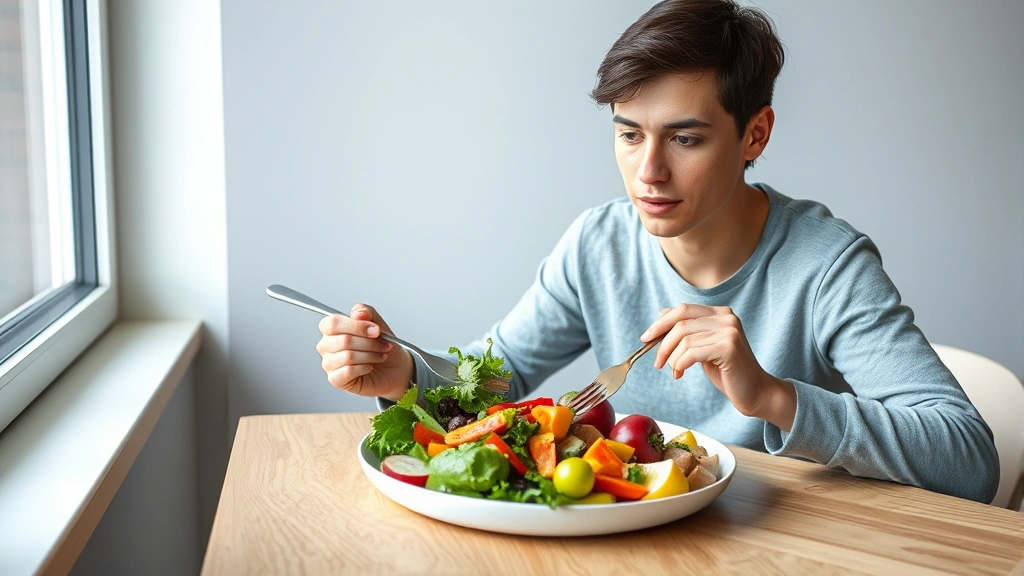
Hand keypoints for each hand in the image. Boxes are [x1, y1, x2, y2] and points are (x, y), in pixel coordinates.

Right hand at [316, 304, 413, 400]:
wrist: (393, 369)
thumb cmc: (382, 347)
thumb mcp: (379, 325)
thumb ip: (367, 313)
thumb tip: (358, 313)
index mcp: (332, 328)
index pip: (333, 323)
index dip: (356, 326)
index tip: (376, 330)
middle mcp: (326, 345)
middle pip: (344, 340)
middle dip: (370, 343)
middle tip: (384, 345)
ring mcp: (329, 363)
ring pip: (348, 356)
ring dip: (370, 355)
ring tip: (380, 356)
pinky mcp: (335, 379)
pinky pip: (348, 371)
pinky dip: (364, 368)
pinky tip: (370, 367)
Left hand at [642, 304, 795, 428]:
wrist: (754, 392)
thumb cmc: (726, 371)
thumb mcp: (703, 347)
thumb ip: (688, 333)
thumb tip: (658, 323)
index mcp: (719, 313)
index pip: (682, 309)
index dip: (660, 323)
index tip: (646, 338)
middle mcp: (726, 317)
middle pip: (680, 322)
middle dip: (662, 342)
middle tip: (657, 361)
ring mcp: (729, 331)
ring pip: (684, 339)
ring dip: (672, 358)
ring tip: (675, 371)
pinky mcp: (729, 348)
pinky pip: (692, 353)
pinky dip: (680, 364)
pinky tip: (680, 373)